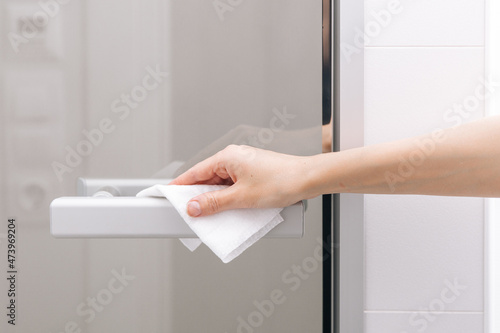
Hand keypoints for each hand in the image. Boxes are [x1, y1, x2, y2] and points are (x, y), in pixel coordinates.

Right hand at [169, 145, 313, 216]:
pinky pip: (233, 184)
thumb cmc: (280, 181)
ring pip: (221, 183)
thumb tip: (194, 207)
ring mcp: (244, 164)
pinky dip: (229, 196)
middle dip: (199, 196)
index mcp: (227, 157)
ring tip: (212, 214)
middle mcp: (234, 157)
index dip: (180, 186)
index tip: (168, 195)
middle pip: (207, 178)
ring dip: (216, 198)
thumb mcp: (241, 198)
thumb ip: (214, 203)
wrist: (308, 179)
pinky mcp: (253, 172)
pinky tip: (229, 209)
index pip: (195, 172)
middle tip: (191, 212)